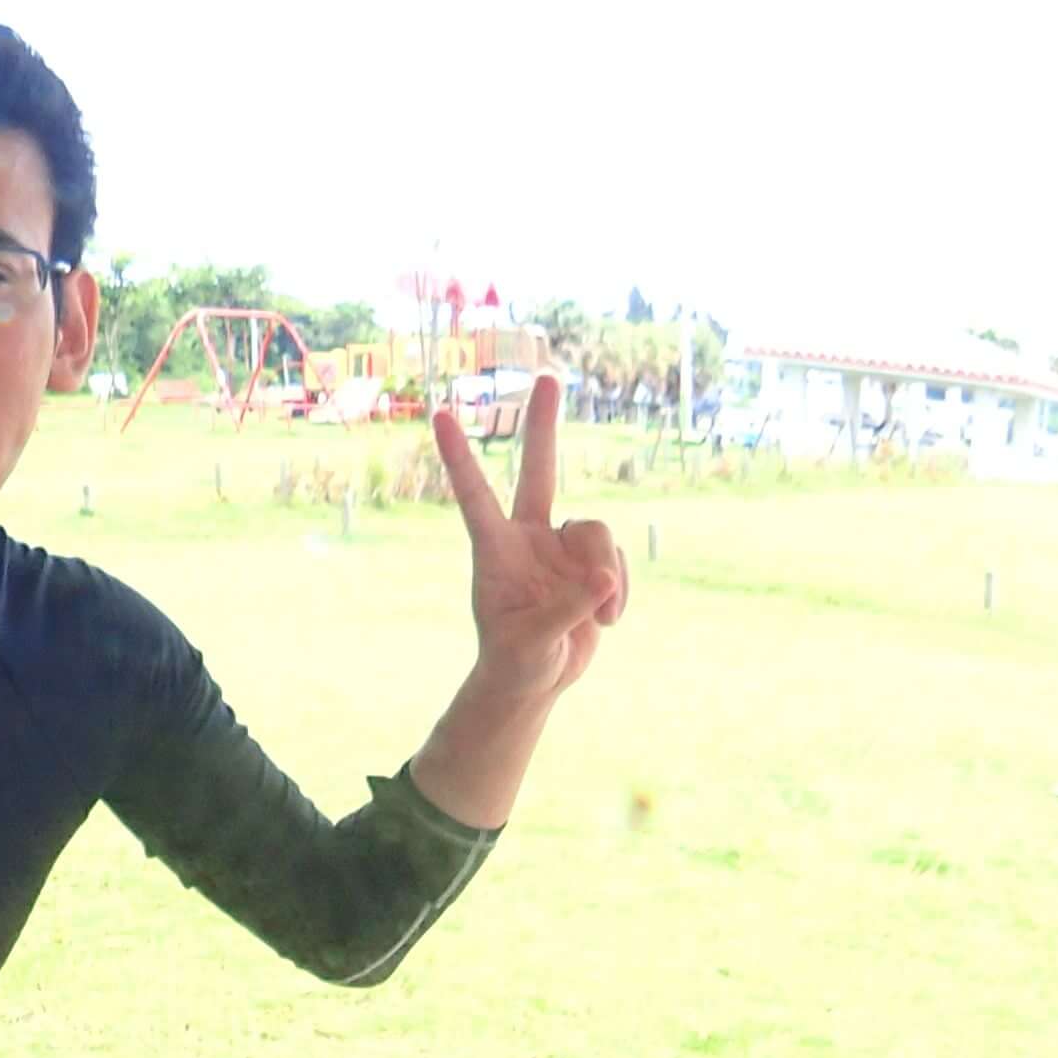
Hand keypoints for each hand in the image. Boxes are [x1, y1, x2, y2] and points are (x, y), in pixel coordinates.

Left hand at [435, 373, 627, 706]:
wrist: (535, 680)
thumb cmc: (517, 662)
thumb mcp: (534, 644)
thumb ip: (567, 610)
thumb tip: (606, 577)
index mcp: (495, 551)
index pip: (475, 497)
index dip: (460, 458)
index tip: (439, 416)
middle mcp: (528, 537)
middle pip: (540, 471)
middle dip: (544, 426)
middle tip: (548, 377)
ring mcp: (560, 547)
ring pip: (598, 533)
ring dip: (605, 577)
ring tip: (598, 617)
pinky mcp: (590, 562)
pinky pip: (616, 560)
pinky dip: (618, 592)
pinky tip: (605, 619)